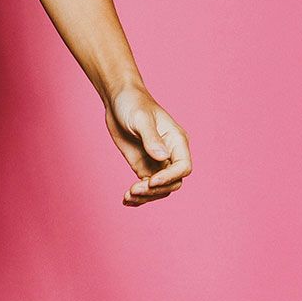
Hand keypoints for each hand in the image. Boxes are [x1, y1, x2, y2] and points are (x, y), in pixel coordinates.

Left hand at [104, 82, 191, 205]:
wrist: (118, 100)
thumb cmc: (133, 103)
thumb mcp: (140, 119)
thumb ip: (151, 138)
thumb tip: (163, 157)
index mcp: (177, 141)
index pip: (183, 167)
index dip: (169, 177)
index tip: (150, 181)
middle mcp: (171, 154)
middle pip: (173, 182)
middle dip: (155, 190)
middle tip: (133, 189)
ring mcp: (157, 162)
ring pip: (161, 189)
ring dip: (146, 197)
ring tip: (128, 197)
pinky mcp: (144, 167)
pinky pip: (146, 187)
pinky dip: (138, 196)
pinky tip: (126, 200)